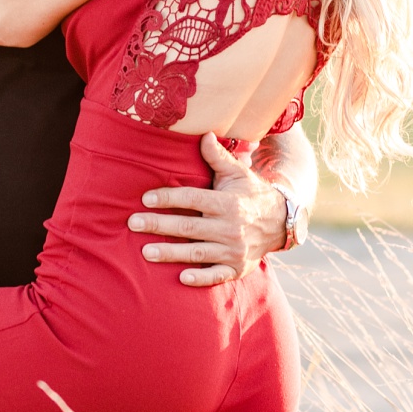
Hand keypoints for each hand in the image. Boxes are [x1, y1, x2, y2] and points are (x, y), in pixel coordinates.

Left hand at [129, 136, 287, 286]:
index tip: (145, 198)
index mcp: (227, 203)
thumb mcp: (237, 173)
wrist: (280, 222)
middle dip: (159, 225)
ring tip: (145, 252)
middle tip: (132, 223)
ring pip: (198, 253)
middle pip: (188, 226)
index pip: (193, 199)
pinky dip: (201, 278)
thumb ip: (217, 156)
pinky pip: (217, 276)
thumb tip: (203, 133)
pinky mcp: (237, 268)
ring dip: (171, 253)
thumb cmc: (249, 193)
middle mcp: (231, 228)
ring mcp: (234, 251)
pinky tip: (181, 278)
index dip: (168, 198)